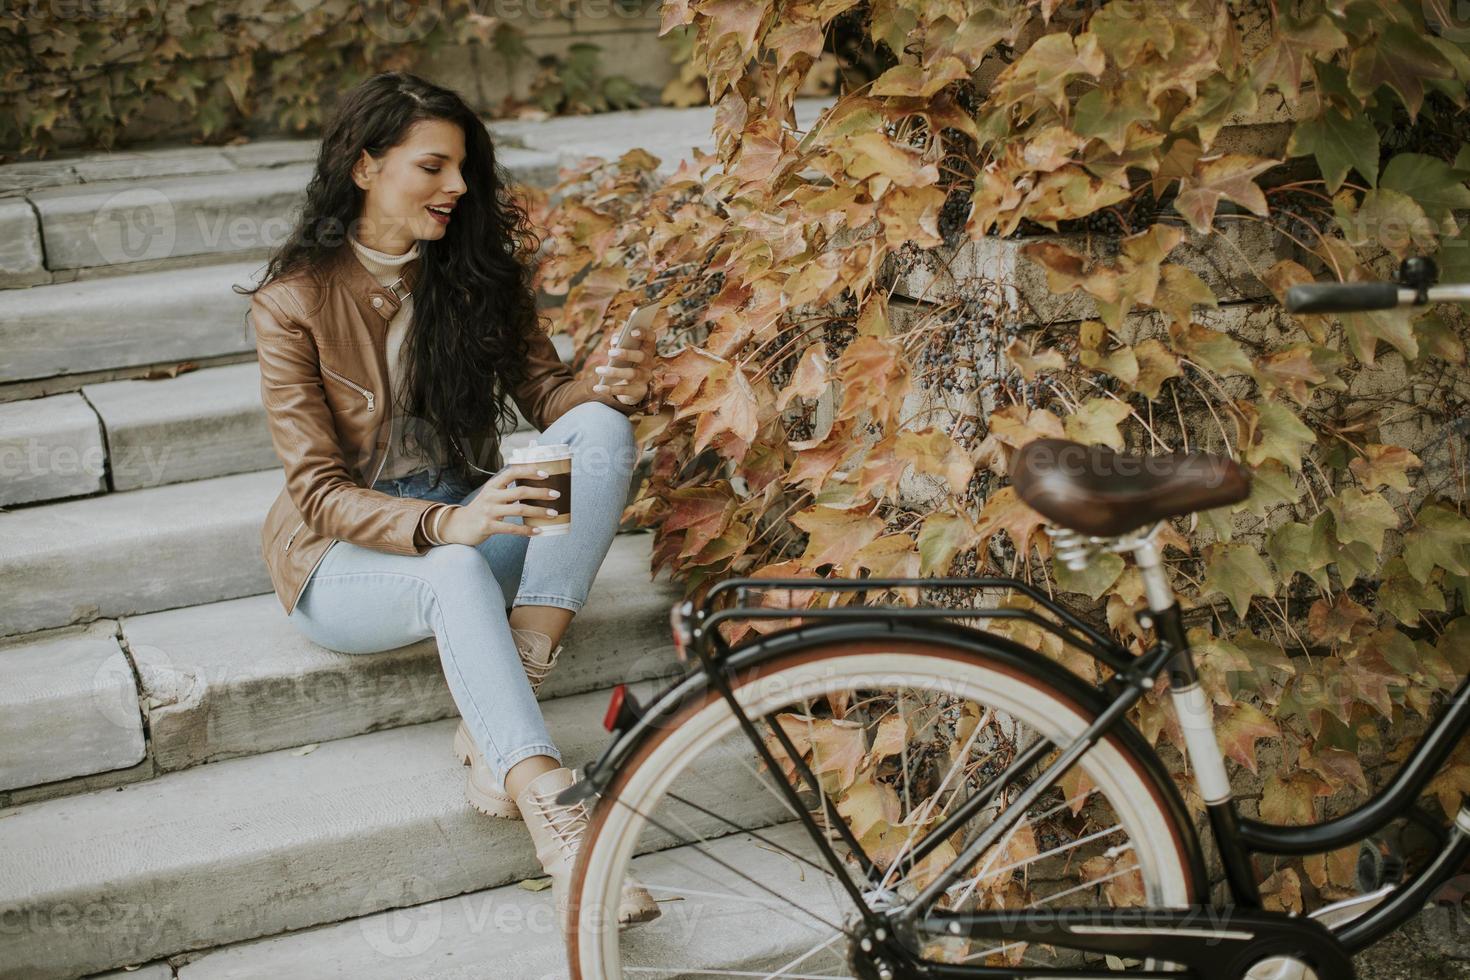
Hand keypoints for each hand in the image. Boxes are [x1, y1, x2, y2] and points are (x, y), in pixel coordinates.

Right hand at [437, 462, 561, 545]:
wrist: (458, 526)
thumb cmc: (481, 509)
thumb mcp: (491, 495)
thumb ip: (507, 490)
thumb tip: (534, 487)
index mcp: (493, 485)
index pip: (512, 472)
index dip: (529, 471)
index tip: (546, 474)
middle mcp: (491, 495)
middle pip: (520, 491)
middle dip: (541, 493)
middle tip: (557, 494)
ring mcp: (489, 511)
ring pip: (520, 510)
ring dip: (539, 511)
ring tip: (553, 514)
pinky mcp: (488, 526)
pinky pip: (512, 529)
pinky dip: (527, 530)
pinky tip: (538, 531)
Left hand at [593, 322, 657, 408]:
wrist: (632, 386)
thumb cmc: (625, 361)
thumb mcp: (623, 349)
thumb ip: (619, 341)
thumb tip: (616, 341)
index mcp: (647, 349)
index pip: (650, 339)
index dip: (644, 334)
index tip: (632, 332)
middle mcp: (649, 363)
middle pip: (641, 357)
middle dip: (626, 354)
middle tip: (610, 353)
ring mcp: (645, 378)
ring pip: (631, 374)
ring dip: (614, 372)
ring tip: (598, 370)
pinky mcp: (638, 391)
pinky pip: (623, 390)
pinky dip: (609, 389)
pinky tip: (597, 388)